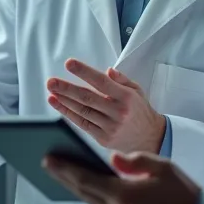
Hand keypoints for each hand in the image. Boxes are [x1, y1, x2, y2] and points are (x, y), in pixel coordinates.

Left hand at [43, 151, 199, 203]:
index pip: (85, 180)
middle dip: (66, 178)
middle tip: (49, 164)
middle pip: (84, 193)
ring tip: (68, 175)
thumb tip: (111, 159)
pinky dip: (98, 201)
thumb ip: (133, 160)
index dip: (64, 169)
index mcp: (124, 196)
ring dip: (81, 190)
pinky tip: (93, 191)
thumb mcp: (162, 167)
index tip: (47, 160)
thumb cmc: (184, 194)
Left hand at [47, 59, 165, 153]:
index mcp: (126, 97)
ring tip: (51, 91)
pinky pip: (82, 124)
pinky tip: (58, 104)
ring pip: (83, 111)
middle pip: (88, 98)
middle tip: (51, 81)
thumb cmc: (140, 111)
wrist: (152, 139)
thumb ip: (122, 80)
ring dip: (64, 100)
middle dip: (67, 88)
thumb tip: (108, 70)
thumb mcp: (137, 91)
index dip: (84, 72)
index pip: (102, 82)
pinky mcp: (103, 138)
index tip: (70, 64)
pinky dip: (68, 114)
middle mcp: (118, 112)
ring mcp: (110, 127)